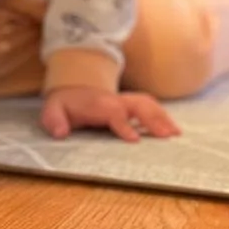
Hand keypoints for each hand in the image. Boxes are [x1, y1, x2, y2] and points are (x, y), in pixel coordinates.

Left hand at [40, 86, 180, 142]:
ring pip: (147, 104)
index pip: (114, 113)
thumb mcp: (52, 110)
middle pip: (138, 105)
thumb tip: (60, 133)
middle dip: (153, 119)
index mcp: (98, 104)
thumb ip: (53, 120)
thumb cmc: (64, 104)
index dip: (123, 125)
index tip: (134, 140)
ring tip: (176, 134)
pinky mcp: (131, 105)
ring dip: (162, 117)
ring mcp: (125, 101)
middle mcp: (115, 101)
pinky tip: (173, 130)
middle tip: (167, 136)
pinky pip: (150, 106)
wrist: (72, 89)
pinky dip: (163, 116)